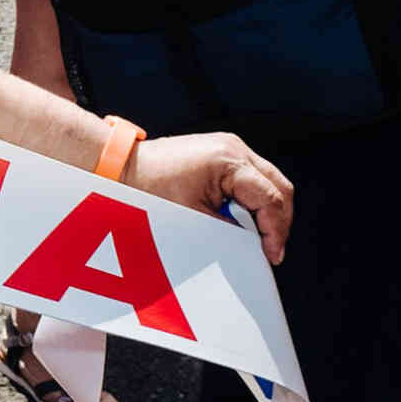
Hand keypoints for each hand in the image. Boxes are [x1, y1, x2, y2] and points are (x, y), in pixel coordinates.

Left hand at [121, 131, 292, 264]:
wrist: (121, 167)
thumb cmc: (148, 188)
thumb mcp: (195, 218)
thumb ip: (231, 232)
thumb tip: (254, 248)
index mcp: (228, 160)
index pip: (270, 198)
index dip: (275, 231)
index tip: (271, 255)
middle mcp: (233, 147)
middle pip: (278, 186)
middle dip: (277, 220)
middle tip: (269, 249)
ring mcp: (229, 146)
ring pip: (268, 181)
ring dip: (266, 210)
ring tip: (254, 237)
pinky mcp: (222, 151)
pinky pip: (252, 177)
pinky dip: (252, 199)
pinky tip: (240, 219)